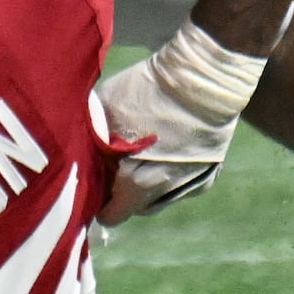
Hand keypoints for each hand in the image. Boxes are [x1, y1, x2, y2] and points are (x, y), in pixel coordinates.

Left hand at [96, 22, 268, 220]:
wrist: (202, 78)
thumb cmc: (147, 92)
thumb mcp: (106, 109)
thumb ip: (93, 136)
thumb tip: (84, 148)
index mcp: (136, 183)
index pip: (114, 215)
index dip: (101, 203)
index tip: (96, 186)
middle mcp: (165, 191)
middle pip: (137, 207)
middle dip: (123, 194)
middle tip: (115, 169)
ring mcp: (190, 184)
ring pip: (160, 198)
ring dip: (148, 186)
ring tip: (140, 160)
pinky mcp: (209, 173)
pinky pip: (181, 185)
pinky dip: (170, 175)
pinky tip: (166, 154)